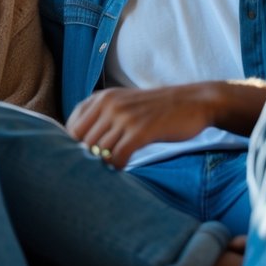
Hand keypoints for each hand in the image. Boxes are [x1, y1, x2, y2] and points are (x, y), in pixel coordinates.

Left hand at [66, 84, 217, 168]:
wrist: (194, 101)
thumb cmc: (157, 109)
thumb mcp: (124, 104)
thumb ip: (102, 117)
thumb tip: (80, 145)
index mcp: (102, 97)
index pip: (72, 126)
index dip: (73, 146)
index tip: (84, 157)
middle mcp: (109, 104)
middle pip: (82, 141)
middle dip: (87, 158)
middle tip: (98, 168)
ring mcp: (124, 116)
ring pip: (98, 150)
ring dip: (103, 164)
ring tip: (112, 168)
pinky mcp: (140, 130)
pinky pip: (117, 156)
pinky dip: (117, 166)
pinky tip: (124, 166)